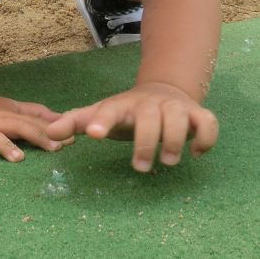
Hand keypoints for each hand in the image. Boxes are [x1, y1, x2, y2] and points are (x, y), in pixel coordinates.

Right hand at [0, 91, 70, 165]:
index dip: (53, 131)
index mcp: (11, 116)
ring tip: (18, 158)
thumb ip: (36, 114)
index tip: (71, 142)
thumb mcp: (13, 108)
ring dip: (5, 146)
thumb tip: (63, 119)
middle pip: (19, 127)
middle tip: (55, 149)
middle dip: (37, 137)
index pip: (34, 123)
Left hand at [47, 82, 217, 172]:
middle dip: (146, 142)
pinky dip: (206, 138)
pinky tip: (197, 152)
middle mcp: (150, 104)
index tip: (91, 134)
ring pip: (181, 118)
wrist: (162, 91)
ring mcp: (175, 108)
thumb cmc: (126, 111)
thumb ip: (76, 122)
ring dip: (176, 140)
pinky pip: (208, 123)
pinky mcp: (197, 114)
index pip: (109, 110)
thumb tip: (50, 133)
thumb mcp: (100, 114)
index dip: (100, 120)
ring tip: (169, 161)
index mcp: (122, 106)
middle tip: (140, 167)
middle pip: (150, 118)